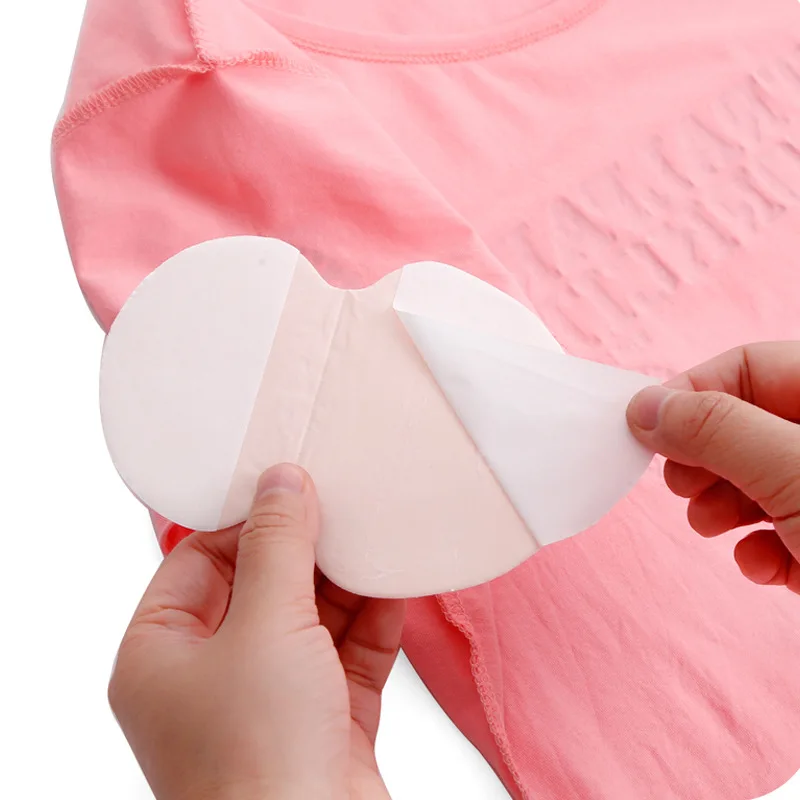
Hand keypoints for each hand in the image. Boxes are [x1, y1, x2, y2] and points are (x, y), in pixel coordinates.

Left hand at [109, 464, 405, 799]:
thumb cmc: (258, 760)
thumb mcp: (264, 626)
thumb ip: (276, 546)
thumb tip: (282, 483)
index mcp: (163, 656)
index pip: (199, 561)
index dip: (245, 521)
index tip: (290, 487)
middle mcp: (212, 679)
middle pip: (260, 587)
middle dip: (304, 551)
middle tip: (340, 506)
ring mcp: (270, 701)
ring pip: (309, 619)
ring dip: (345, 584)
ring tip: (374, 537)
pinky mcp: (323, 721)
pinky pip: (347, 653)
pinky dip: (372, 621)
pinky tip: (395, 585)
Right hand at [627, 342, 799, 592]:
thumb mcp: (789, 469)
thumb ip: (716, 430)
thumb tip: (643, 406)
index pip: (747, 366)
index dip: (691, 394)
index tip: (645, 429)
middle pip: (745, 425)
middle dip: (702, 459)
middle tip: (681, 486)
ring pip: (756, 479)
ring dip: (720, 506)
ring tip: (710, 526)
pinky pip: (782, 529)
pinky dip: (759, 548)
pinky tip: (762, 565)